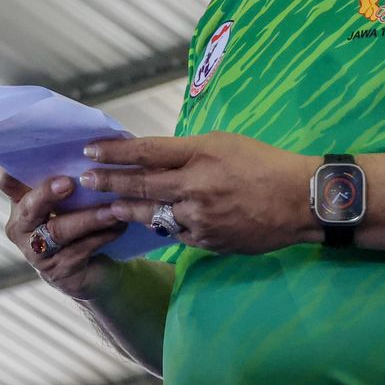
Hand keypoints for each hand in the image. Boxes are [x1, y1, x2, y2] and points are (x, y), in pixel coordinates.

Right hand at [0, 169, 124, 301]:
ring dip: (88, 218)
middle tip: (69, 183)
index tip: (31, 156)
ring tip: (112, 210)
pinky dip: (101, 236)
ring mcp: (35, 251)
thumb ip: (70, 175)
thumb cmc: (78, 220)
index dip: (11, 170)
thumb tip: (95, 145)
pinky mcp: (56, 271)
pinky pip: (79, 251)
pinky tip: (119, 226)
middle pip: (29, 207)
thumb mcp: (70, 199)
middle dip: (47, 194)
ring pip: (58, 231)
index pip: (6, 181)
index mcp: (20, 201)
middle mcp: (21, 226)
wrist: (89, 269)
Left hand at [81, 133, 317, 254]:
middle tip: (85, 180)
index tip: (91, 150)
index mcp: (201, 154)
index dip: (115, 152)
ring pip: (153, 214)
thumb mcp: (224, 143)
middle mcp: (195, 187)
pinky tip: (146, 222)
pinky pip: (174, 233)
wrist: (299, 201)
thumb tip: (156, 158)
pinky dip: (159, 226)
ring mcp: (200, 218)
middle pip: (141, 184)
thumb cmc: (264, 163)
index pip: (147, 151)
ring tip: (108, 205)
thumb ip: (188, 152)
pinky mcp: (207, 241)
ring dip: (127, 209)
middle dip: (109, 182)